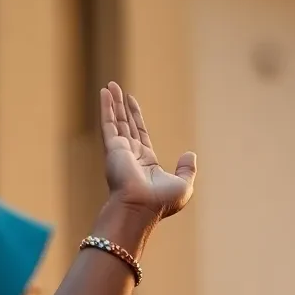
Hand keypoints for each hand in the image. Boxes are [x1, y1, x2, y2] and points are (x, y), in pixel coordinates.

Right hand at [100, 82, 196, 221]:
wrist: (141, 208)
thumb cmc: (161, 202)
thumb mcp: (183, 186)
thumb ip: (187, 170)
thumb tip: (190, 154)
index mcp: (146, 164)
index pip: (140, 135)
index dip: (136, 118)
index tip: (131, 103)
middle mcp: (131, 157)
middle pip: (126, 125)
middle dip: (121, 108)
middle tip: (116, 89)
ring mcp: (120, 152)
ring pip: (116, 122)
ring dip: (113, 103)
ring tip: (110, 85)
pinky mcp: (113, 149)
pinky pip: (108, 123)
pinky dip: (106, 108)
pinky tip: (104, 92)